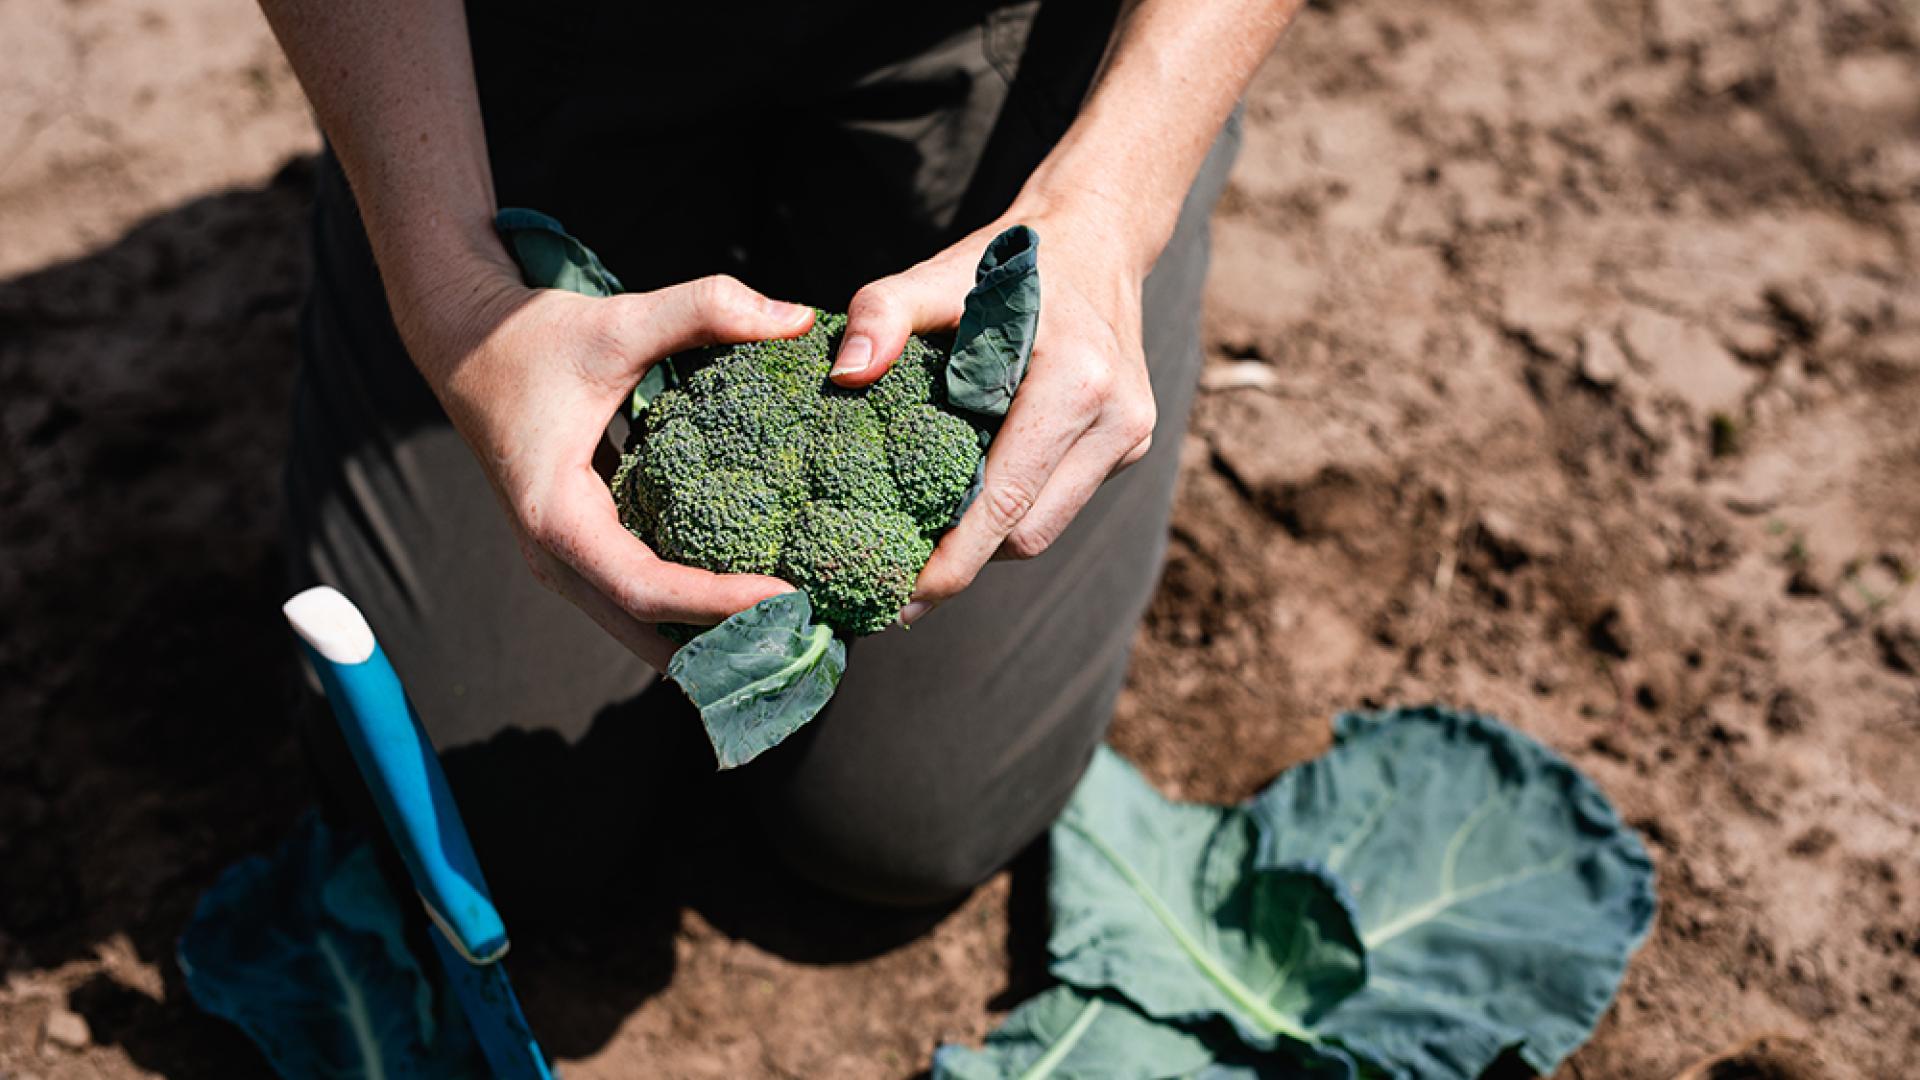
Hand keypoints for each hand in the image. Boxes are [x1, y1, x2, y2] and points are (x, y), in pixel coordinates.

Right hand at [399, 260, 815, 668]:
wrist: (467, 344)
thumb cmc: (533, 337)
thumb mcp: (619, 321)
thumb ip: (706, 308)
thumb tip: (796, 317)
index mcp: (556, 516)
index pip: (645, 588)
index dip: (717, 603)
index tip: (787, 600)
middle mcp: (554, 556)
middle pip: (645, 630)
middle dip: (724, 644)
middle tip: (807, 638)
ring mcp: (564, 562)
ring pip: (642, 628)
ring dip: (709, 638)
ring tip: (791, 635)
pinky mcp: (582, 552)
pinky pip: (640, 602)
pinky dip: (692, 613)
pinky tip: (753, 605)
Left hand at [831, 207, 1157, 624]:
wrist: (1094, 237)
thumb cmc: (1008, 263)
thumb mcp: (938, 274)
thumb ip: (884, 313)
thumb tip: (843, 376)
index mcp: (1078, 384)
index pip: (1006, 504)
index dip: (952, 561)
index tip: (900, 595)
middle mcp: (1117, 421)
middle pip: (1028, 534)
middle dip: (965, 561)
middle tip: (897, 579)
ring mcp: (1130, 437)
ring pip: (1046, 528)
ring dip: (988, 539)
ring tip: (925, 544)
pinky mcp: (1128, 444)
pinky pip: (1060, 501)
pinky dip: (1013, 509)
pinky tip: (967, 500)